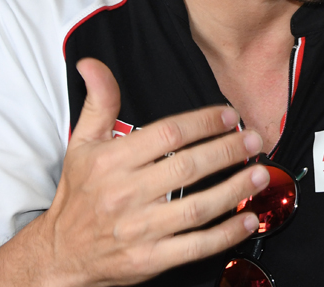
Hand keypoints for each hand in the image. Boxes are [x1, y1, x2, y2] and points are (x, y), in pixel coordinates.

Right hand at [31, 58, 269, 286]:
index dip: (203, 122)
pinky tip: (247, 219)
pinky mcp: (151, 260)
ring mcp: (140, 229)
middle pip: (188, 168)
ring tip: (260, 174)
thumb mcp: (81, 143)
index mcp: (111, 161)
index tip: (228, 116)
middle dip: (227, 151)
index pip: (167, 135)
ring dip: (235, 190)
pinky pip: (196, 246)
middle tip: (254, 140)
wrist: (62, 255)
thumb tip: (92, 64)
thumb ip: (98, 102)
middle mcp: (126, 194)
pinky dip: (226, 234)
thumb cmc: (78, 195)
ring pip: (197, 207)